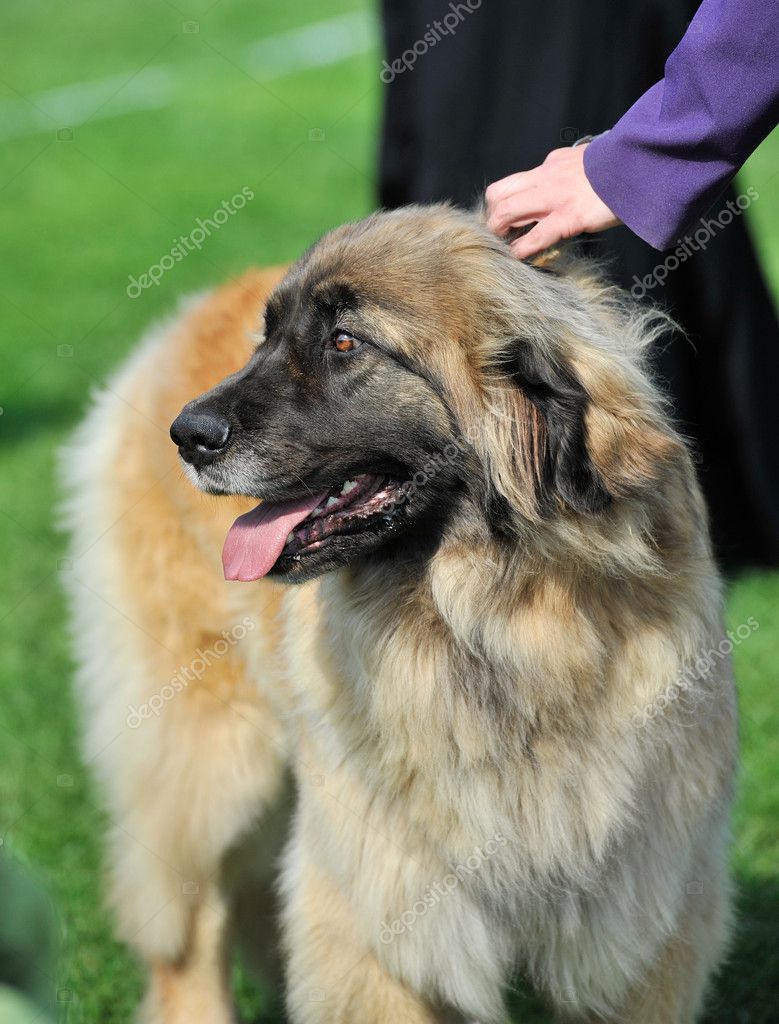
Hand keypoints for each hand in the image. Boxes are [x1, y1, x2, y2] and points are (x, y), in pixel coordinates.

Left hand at [485, 145, 620, 259]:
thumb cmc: (621, 168)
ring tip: (501, 247)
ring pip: (508, 211)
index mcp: (552, 164)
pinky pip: (536, 235)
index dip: (502, 202)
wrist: (642, 163)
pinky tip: (517, 256)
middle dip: (492, 218)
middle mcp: (547, 176)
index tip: (504, 219)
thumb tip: (565, 187)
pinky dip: (521, 249)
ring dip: (499, 232)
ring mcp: (556, 196)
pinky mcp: (570, 215)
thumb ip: (570, 174)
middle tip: (496, 236)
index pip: (515, 182)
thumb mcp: (588, 164)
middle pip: (500, 194)